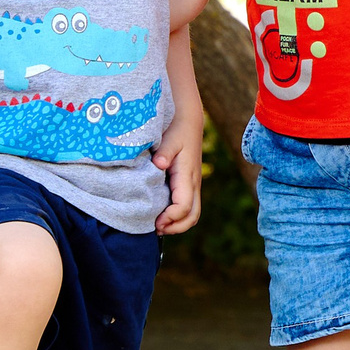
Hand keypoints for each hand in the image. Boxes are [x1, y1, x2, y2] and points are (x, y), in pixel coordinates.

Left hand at [152, 109, 203, 234]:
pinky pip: (189, 208)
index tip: (156, 220)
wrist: (188, 121)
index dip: (171, 217)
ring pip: (193, 214)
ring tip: (159, 227)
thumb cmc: (177, 129)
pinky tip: (162, 217)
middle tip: (157, 228)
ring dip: (178, 225)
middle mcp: (193, 183)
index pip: (184, 205)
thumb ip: (164, 152)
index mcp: (187, 175)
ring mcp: (193, 185)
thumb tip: (159, 164)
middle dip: (176, 227)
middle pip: (193, 216)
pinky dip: (178, 218)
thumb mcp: (170, 138)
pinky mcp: (189, 185)